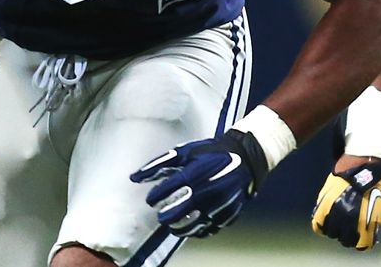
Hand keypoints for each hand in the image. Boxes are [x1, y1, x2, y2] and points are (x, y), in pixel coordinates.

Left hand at [132, 129, 268, 237]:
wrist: (247, 157)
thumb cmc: (212, 152)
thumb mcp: (186, 152)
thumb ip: (159, 164)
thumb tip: (134, 178)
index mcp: (198, 172)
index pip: (169, 189)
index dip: (156, 196)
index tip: (151, 199)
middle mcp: (209, 189)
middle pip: (179, 213)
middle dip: (165, 216)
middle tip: (161, 214)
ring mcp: (220, 204)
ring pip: (192, 225)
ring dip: (179, 226)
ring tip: (173, 221)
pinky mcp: (228, 214)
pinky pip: (208, 229)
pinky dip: (197, 229)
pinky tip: (191, 223)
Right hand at [312, 157, 380, 261]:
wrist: (367, 160)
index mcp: (366, 224)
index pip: (361, 245)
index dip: (365, 239)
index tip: (366, 230)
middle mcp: (348, 219)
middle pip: (345, 240)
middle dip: (351, 235)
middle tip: (355, 223)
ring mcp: (333, 210)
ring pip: (330, 233)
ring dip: (336, 229)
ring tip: (343, 218)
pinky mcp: (323, 201)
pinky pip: (317, 223)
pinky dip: (322, 224)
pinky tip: (330, 218)